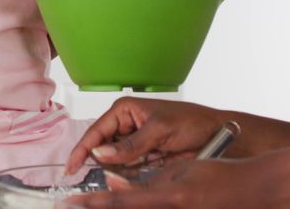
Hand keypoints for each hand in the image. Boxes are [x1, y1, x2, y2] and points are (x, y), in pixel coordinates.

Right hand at [65, 97, 226, 174]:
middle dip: (102, 163)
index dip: (82, 150)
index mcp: (125, 110)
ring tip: (125, 177)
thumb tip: (100, 153)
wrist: (218, 136)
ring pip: (114, 163)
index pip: (96, 131)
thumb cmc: (192, 122)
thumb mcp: (159, 130)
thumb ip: (130, 145)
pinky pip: (129, 171)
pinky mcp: (144, 158)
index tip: (71, 168)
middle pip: (102, 149)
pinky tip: (135, 179)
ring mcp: (135, 143)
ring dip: (117, 172)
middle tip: (102, 178)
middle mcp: (126, 126)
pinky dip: (130, 177)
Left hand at [71, 157, 276, 207]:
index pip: (121, 201)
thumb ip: (147, 180)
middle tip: (77, 205)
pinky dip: (139, 203)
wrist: (254, 191)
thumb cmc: (220, 176)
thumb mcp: (180, 170)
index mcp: (169, 197)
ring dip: (120, 203)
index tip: (69, 202)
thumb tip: (115, 182)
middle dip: (103, 207)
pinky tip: (133, 194)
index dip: (93, 202)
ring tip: (98, 201)